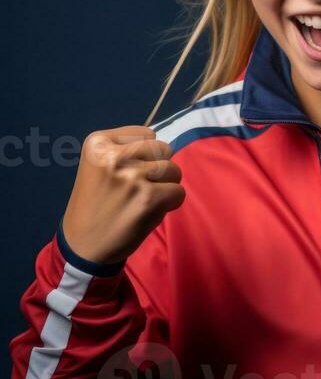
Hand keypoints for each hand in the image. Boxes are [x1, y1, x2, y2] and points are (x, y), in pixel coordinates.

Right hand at [62, 126, 185, 264]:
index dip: (144, 155)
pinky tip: (149, 211)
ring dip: (165, 185)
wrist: (83, 244)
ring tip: (143, 199)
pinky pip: (179, 192)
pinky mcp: (148, 198)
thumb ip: (128, 151)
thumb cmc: (97, 202)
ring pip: (174, 169)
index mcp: (98, 142)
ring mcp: (131, 176)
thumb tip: (169, 146)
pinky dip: (171, 203)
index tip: (125, 173)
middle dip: (158, 168)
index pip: (147, 134)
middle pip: (163, 149)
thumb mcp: (99, 165)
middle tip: (138, 188)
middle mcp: (113, 155)